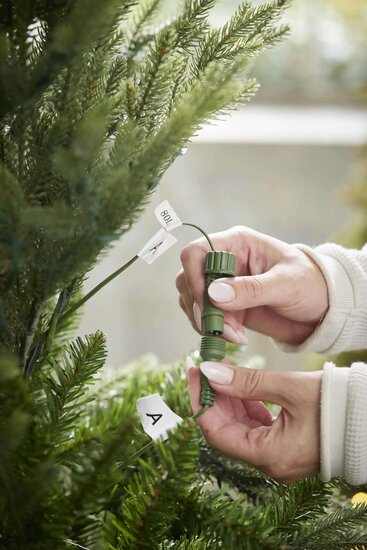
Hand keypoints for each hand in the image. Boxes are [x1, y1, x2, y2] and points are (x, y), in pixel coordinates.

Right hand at [176, 226, 328, 345]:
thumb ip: (251, 289)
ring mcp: (223, 286)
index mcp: (237, 244)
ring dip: (206, 322)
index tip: (207, 305)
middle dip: (199, 307)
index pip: (196, 253)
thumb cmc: (312, 283)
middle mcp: (225, 262)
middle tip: (219, 329)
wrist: (325, 308)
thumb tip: (214, 294)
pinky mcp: (227, 308)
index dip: (194, 278)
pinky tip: (238, 339)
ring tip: (234, 337)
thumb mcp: (286, 284)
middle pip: (188, 279)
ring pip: (192, 301)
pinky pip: (206, 319)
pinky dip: (214, 331)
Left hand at [187, 358, 321, 482]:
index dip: (200, 403)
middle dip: (212, 399)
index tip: (194, 374)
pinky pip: (255, 428)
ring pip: (239, 429)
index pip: (217, 433)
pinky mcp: (285, 446)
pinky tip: (241, 386)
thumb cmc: (336, 404)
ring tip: (220, 372)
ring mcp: (278, 456)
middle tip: (204, 368)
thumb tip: (210, 373)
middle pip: (226, 432)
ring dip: (228, 401)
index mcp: (270, 456)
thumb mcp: (288, 388)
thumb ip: (247, 382)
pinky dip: (245, 406)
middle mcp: (270, 463)